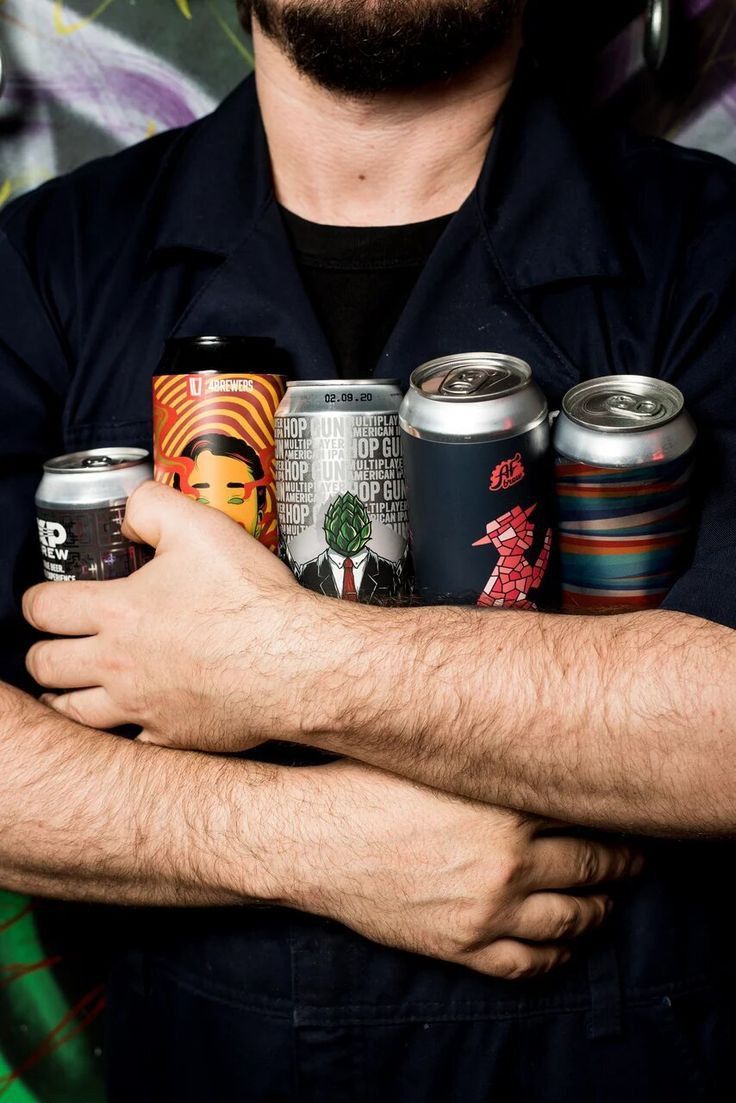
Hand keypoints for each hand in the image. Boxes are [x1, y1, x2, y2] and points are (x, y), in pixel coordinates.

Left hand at [24, 481, 333, 750]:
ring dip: (64, 699)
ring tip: (70, 691)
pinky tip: (127, 724)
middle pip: (46, 665)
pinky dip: (120, 735)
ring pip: (73, 713)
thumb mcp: (199, 527)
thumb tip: (128, 513)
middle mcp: (118, 663)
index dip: (36, 602)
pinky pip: (126, 747)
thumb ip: (151, 507)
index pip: (44, 609)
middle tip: (55, 646)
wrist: (293, 662)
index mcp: (117, 611)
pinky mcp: (171, 736)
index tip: (43, 603)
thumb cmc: (249, 600)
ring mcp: (141, 705)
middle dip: (43, 653)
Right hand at [286, 762, 640, 978]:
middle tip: (636, 858)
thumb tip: (530, 735)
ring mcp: (486, 910)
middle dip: (622, 864)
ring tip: (608, 902)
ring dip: (599, 911)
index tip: (627, 813)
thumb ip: (489, 754)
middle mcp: (507, 862)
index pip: (587, 816)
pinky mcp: (460, 946)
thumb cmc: (368, 784)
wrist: (316, 838)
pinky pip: (528, 964)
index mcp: (504, 808)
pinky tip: (565, 945)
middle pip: (592, 867)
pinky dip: (557, 957)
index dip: (616, 818)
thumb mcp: (436, 758)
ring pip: (571, 920)